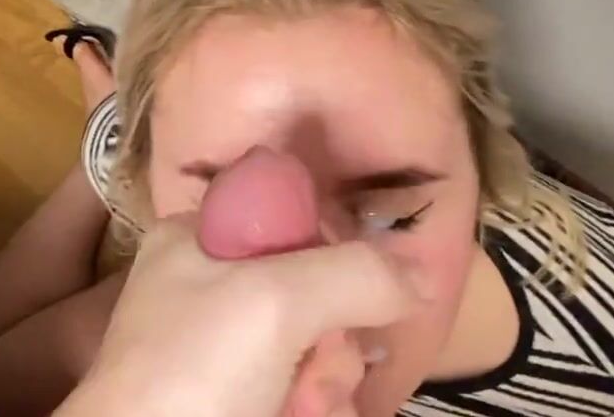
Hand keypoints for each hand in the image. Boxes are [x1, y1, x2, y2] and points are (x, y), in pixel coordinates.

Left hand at [53, 213, 423, 416]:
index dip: (335, 249)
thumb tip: (422, 273)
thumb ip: (357, 272)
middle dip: (335, 340)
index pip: (296, 215)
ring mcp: (230, 356)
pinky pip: (312, 394)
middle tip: (316, 367)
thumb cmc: (192, 373)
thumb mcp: (274, 300)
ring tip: (304, 409)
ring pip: (324, 353)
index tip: (349, 284)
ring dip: (332, 386)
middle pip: (322, 294)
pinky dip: (320, 411)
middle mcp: (215, 292)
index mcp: (201, 241)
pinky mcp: (247, 404)